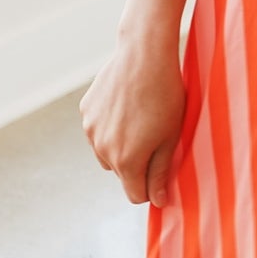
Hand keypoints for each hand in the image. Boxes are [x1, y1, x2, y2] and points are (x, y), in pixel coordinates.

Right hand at [79, 24, 186, 207]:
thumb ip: (161, 172)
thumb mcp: (171, 137)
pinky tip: (126, 106)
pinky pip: (98, 131)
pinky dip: (110, 126)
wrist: (144, 55)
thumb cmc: (166, 96)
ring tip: (140, 120)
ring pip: (106, 153)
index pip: (135, 195)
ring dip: (120, 147)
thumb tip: (158, 201)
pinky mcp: (85, 111)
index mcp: (127, 161)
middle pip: (121, 174)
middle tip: (155, 136)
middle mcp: (102, 150)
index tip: (161, 172)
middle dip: (137, 165)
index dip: (151, 188)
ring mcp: (90, 130)